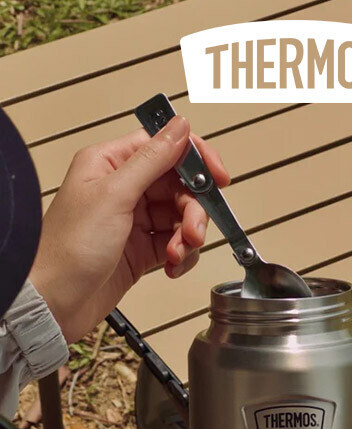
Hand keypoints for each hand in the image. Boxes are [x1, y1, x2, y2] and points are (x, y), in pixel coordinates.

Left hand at [29, 116, 229, 342]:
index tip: (218, 177)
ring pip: (180, 218)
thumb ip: (152, 160)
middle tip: (193, 231)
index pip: (164, 148)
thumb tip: (180, 127)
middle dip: (192, 210)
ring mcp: (133, 221)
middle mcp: (123, 189)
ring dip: (187, 237)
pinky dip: (181, 256)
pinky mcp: (141, 251)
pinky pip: (175, 244)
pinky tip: (173, 266)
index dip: (195, 160)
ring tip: (177, 254)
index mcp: (110, 164)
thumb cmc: (69, 249)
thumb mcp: (114, 195)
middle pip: (178, 186)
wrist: (56, 301)